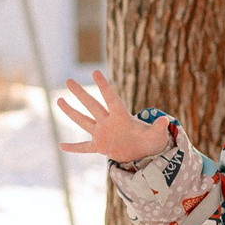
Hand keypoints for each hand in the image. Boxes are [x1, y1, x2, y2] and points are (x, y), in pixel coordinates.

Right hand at [54, 72, 170, 163]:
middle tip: (68, 80)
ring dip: (71, 112)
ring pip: (84, 121)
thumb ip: (158, 127)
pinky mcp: (101, 146)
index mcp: (122, 117)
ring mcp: (103, 134)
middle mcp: (109, 122)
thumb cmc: (152, 141)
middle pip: (92, 105)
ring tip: (59, 100)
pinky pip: (84, 147)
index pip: (111, 99)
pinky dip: (74, 148)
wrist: (147, 153)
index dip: (104, 87)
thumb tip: (165, 120)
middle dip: (80, 94)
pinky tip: (61, 145)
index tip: (95, 72)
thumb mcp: (156, 135)